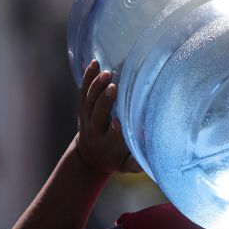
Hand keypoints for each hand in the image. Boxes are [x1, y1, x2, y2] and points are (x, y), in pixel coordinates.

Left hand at [75, 60, 140, 174]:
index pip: (111, 137)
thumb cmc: (115, 159)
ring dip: (96, 87)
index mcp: (107, 146)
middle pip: (98, 115)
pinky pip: (83, 92)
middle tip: (114, 87)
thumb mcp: (125, 165)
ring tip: (106, 72)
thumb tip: (146, 161)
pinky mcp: (82, 108)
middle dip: (105, 101)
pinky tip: (94, 63)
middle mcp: (94, 131)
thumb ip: (135, 163)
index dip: (115, 130)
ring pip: (88, 101)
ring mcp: (86, 118)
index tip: (119, 122)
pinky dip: (87, 78)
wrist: (89, 156)